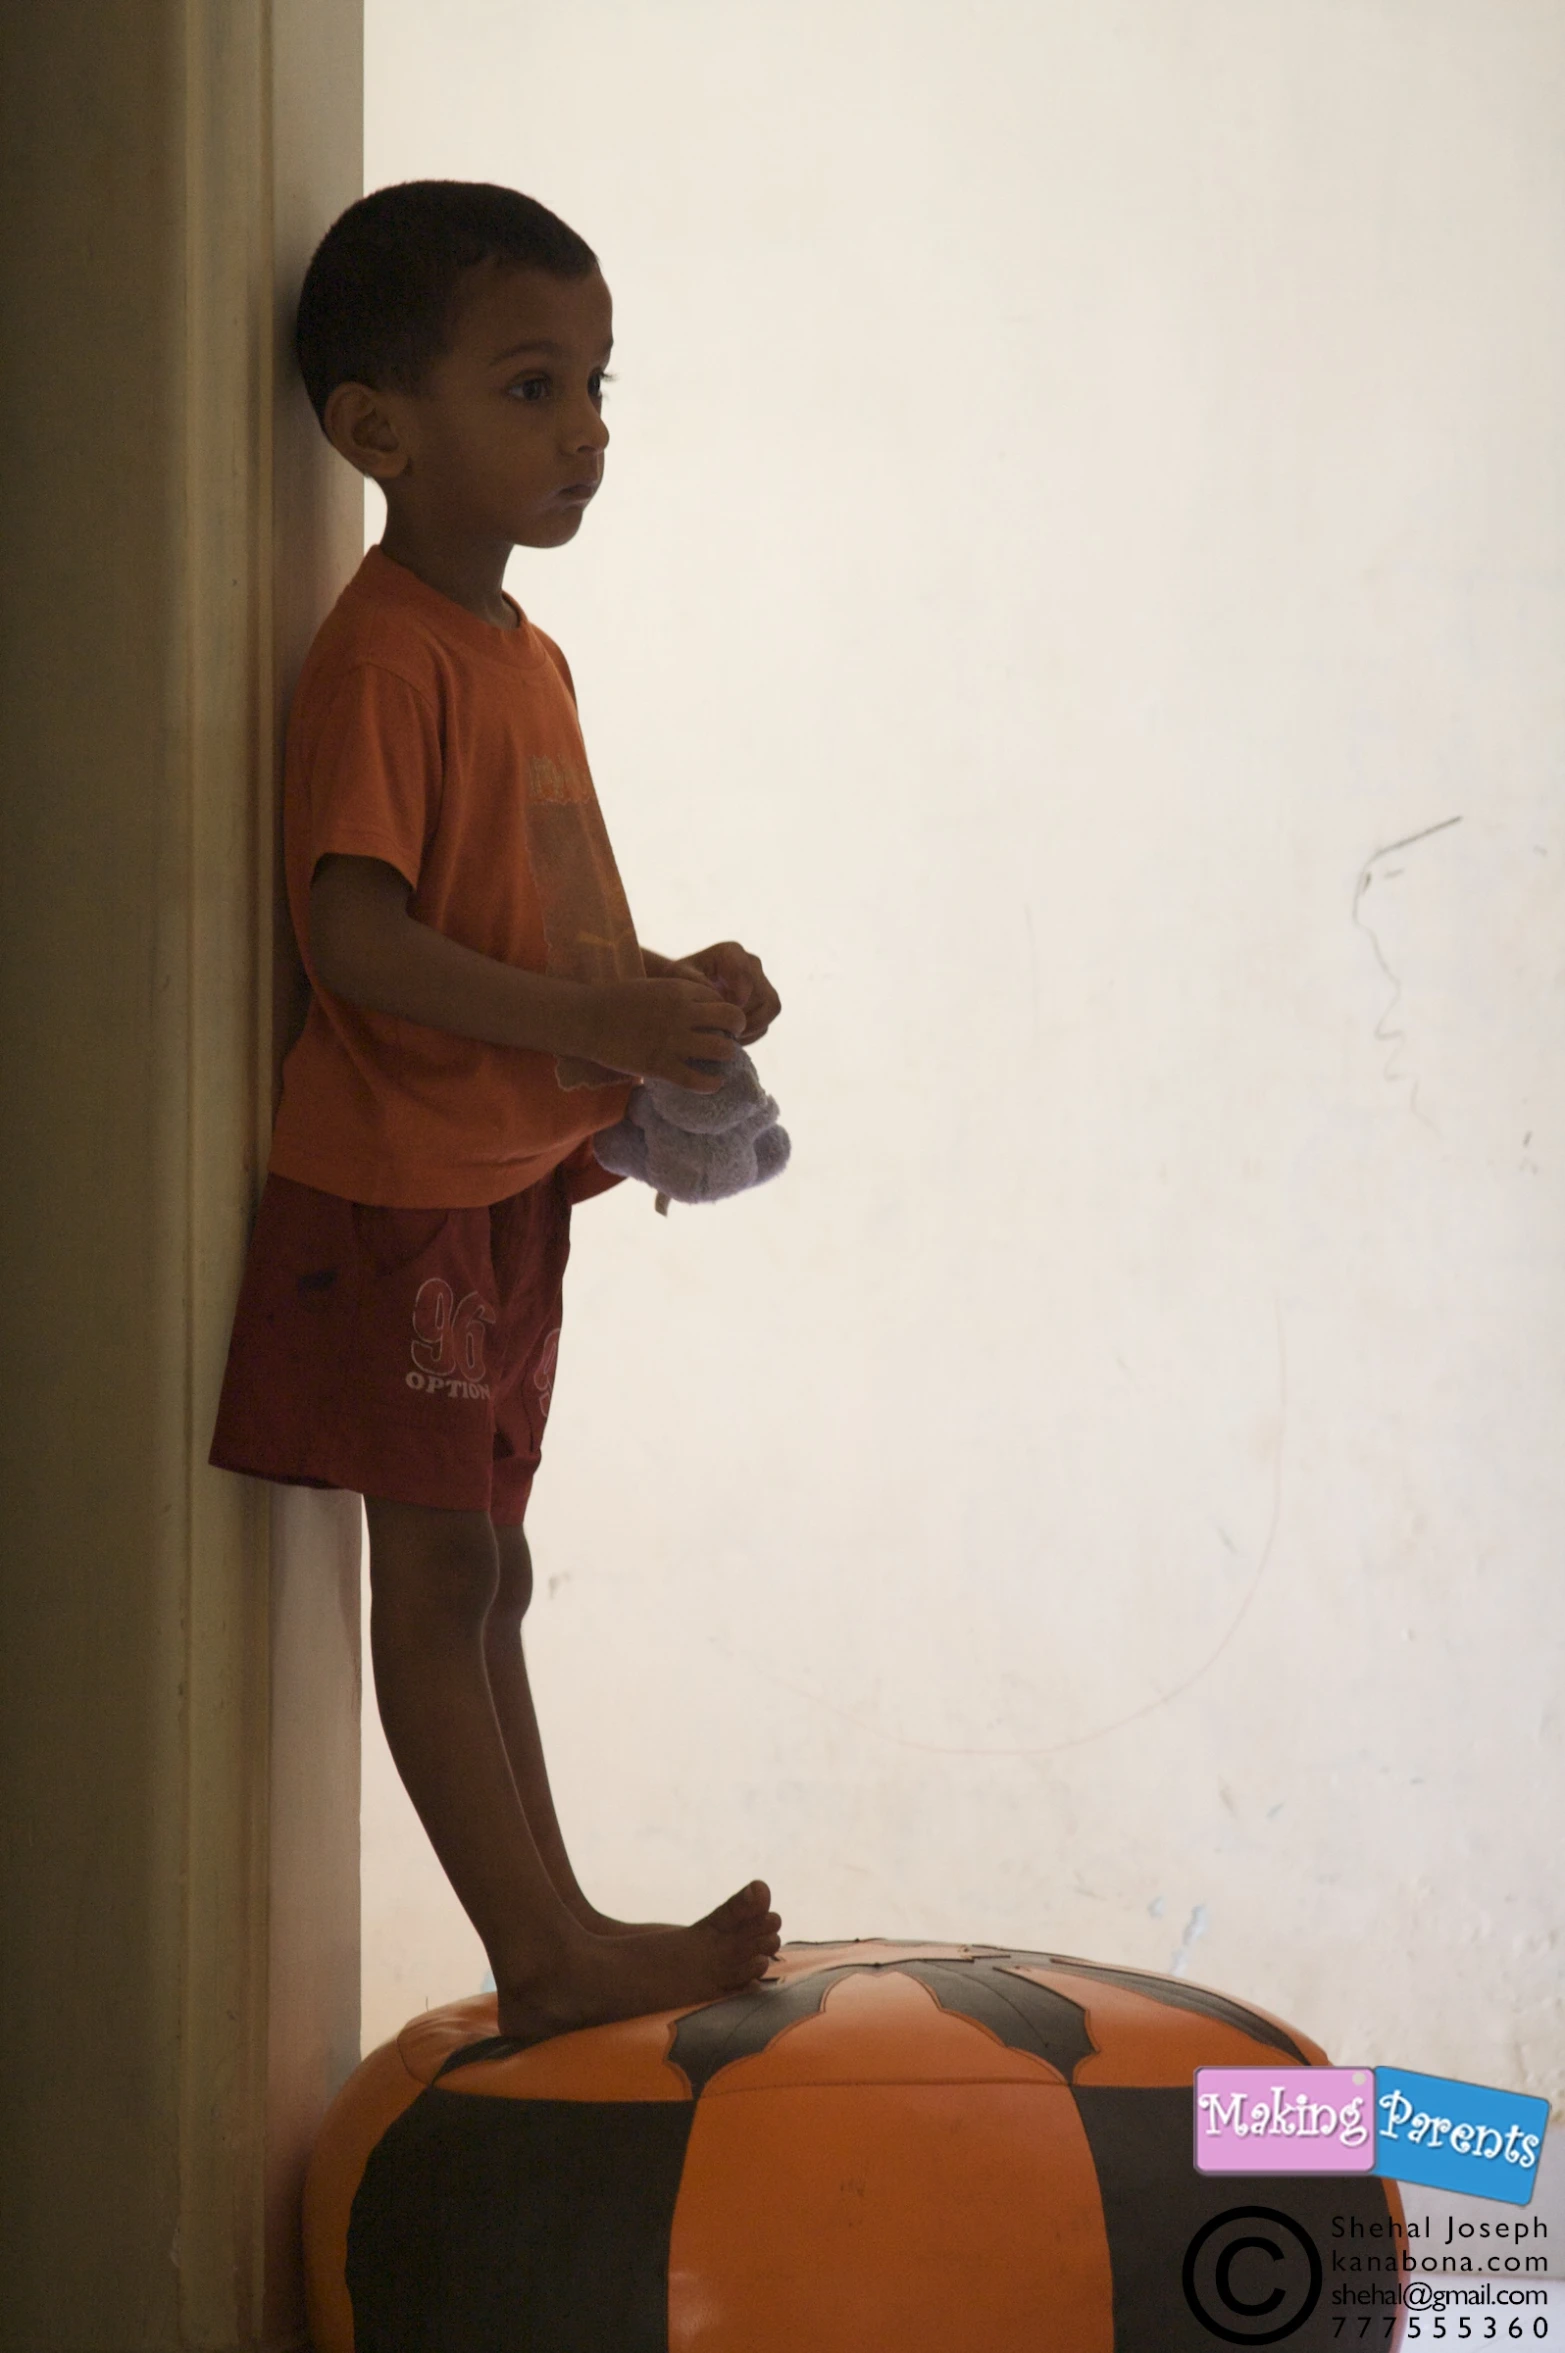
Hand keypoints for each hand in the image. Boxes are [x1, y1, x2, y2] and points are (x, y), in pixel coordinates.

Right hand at [577, 976, 744, 1090]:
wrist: (586, 1018)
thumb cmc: (617, 1001)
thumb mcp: (654, 987)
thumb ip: (679, 995)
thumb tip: (703, 1009)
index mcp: (680, 990)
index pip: (722, 1000)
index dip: (725, 1012)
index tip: (720, 1023)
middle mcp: (682, 1013)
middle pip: (732, 1020)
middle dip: (736, 1030)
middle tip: (729, 1039)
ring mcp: (672, 1040)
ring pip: (722, 1050)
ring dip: (727, 1057)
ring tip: (721, 1062)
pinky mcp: (659, 1065)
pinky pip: (698, 1079)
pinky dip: (710, 1084)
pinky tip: (713, 1084)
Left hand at [664, 941, 780, 1042]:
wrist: (685, 991)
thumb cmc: (679, 981)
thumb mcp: (679, 978)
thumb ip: (696, 982)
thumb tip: (720, 999)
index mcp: (731, 952)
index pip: (746, 973)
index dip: (739, 996)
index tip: (724, 1010)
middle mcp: (752, 963)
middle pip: (762, 993)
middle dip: (743, 1015)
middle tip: (722, 1029)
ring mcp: (762, 982)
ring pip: (771, 1008)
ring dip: (750, 1026)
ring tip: (726, 1035)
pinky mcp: (766, 1002)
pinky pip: (768, 1022)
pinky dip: (752, 1034)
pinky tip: (731, 1037)